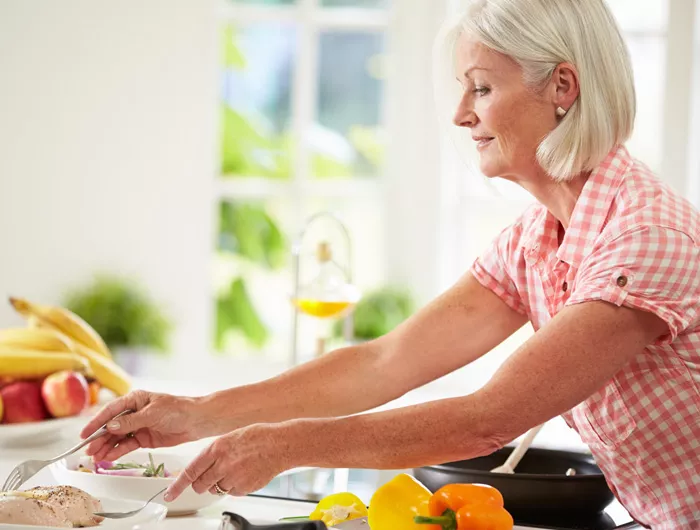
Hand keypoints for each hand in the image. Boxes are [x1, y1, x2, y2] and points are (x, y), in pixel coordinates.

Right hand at [80, 390, 202, 460]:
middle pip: (111, 426)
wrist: (196, 421)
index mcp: (135, 400)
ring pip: (117, 438)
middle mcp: (134, 412)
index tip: (85, 434)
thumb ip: (131, 421)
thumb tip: (110, 426)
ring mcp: (138, 426)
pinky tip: (108, 458)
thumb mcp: (153, 413)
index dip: (96, 423)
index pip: (110, 411)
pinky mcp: (144, 438)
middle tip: (89, 451)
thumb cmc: (178, 409)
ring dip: (106, 447)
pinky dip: (117, 452)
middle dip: (99, 439)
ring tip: (96, 458)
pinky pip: (127, 445)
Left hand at [164, 423, 290, 500]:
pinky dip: (234, 486)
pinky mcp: (244, 488)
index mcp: (216, 448)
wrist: (280, 444)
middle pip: (200, 485)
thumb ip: (214, 453)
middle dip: (201, 484)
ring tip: (234, 469)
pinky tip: (243, 474)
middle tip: (209, 477)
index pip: (190, 471)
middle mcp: (222, 464)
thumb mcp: (229, 438)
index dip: (177, 486)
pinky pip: (231, 492)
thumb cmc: (258, 437)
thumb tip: (203, 467)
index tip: (170, 494)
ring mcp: (233, 478)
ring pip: (215, 490)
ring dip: (219, 484)